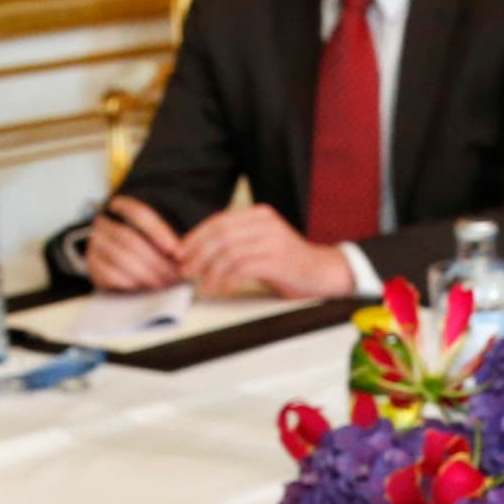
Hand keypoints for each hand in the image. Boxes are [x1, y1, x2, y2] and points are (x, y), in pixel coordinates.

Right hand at [87, 195, 185, 292]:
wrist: (117, 262)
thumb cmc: (144, 247)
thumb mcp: (154, 235)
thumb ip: (167, 241)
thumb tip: (180, 253)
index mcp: (118, 207)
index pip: (137, 213)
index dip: (158, 231)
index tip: (175, 250)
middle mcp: (103, 224)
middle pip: (129, 238)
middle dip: (154, 259)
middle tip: (173, 274)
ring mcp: (95, 245)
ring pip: (120, 257)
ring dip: (145, 273)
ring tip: (163, 283)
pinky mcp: (93, 267)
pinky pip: (110, 275)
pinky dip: (131, 282)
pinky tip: (145, 287)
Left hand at [181, 202, 358, 299]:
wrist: (322, 273)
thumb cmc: (288, 263)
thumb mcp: (260, 244)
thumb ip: (236, 242)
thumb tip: (198, 251)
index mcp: (259, 215)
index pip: (219, 221)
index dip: (195, 237)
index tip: (181, 253)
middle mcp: (266, 223)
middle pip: (220, 234)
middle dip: (197, 253)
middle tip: (186, 270)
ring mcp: (272, 241)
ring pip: (228, 251)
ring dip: (210, 270)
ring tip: (201, 283)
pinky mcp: (277, 261)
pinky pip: (242, 268)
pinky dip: (226, 280)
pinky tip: (220, 289)